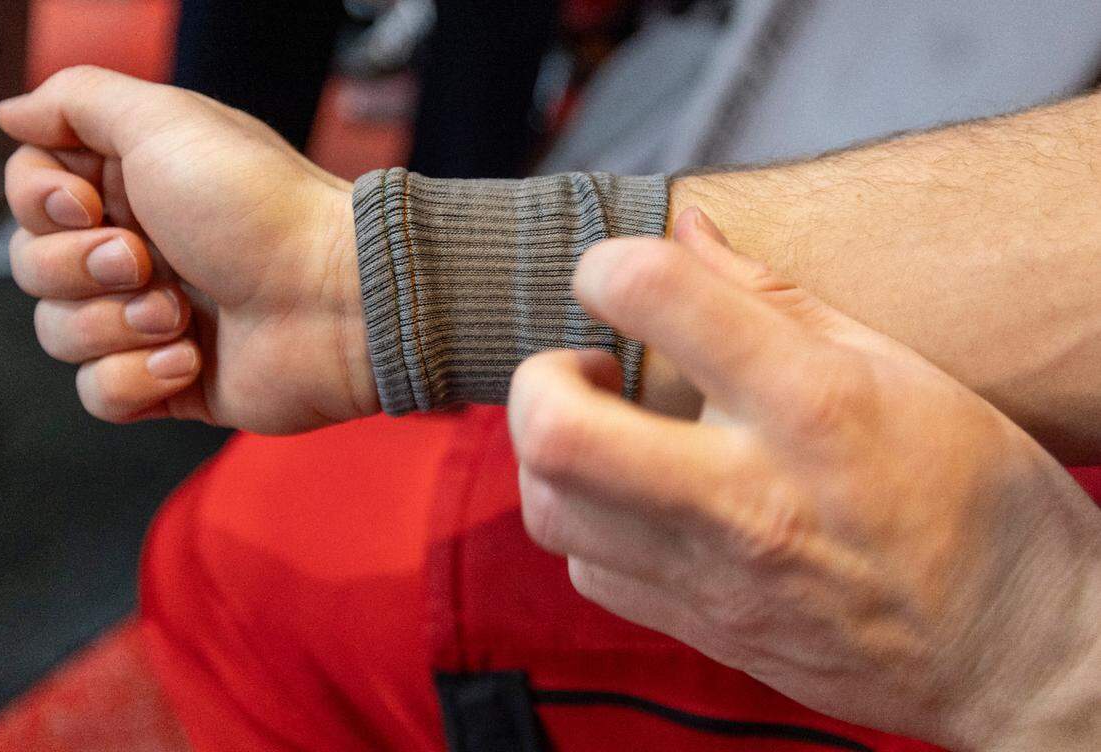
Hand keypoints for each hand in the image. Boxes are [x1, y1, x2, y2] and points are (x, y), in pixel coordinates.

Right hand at [0, 66, 376, 433]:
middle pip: (33, 266)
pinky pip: (101, 395)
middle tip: (148, 261)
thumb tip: (17, 116)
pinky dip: (137, 380)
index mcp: (134, 184)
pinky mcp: (174, 381)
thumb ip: (79, 101)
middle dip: (80, 268)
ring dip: (115, 325)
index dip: (40, 203)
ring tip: (182, 314)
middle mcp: (141, 249)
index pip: (31, 194)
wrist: (337, 300)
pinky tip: (191, 359)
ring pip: (60, 334)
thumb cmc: (263, 209)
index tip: (84, 204)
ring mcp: (155, 320)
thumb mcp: (167, 121)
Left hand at [508, 208, 1100, 749]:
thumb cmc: (975, 492)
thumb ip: (776, 295)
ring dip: (553, 453)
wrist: (1016, 650)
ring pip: (552, 510)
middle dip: (539, 380)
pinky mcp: (704, 630)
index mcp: (809, 404)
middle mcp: (747, 495)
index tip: (614, 276)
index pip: (655, 295)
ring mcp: (716, 576)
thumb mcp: (898, 368)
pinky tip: (633, 499)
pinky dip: (588, 523)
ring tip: (603, 430)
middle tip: (584, 367)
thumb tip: (687, 228)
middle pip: (558, 432)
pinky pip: (588, 574)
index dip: (607, 264)